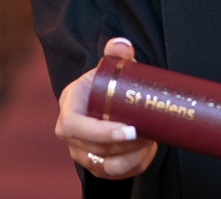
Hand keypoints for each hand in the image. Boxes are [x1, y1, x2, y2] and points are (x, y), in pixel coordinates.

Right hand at [55, 38, 157, 179]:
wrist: (111, 98)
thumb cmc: (110, 81)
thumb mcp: (113, 65)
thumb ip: (117, 52)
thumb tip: (121, 46)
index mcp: (69, 106)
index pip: (74, 126)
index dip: (101, 132)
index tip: (131, 130)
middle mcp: (69, 134)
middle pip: (94, 150)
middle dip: (125, 147)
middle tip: (150, 133)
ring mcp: (81, 152)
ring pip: (105, 167)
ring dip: (131, 159)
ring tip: (151, 141)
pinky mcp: (95, 165)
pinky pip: (114, 174)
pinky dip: (134, 166)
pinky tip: (148, 152)